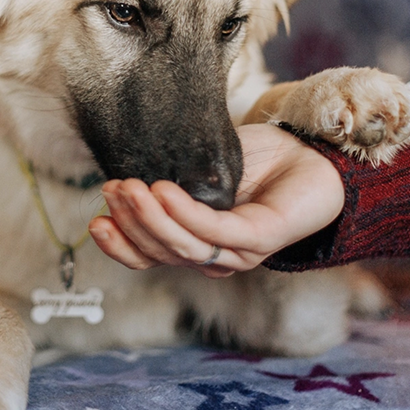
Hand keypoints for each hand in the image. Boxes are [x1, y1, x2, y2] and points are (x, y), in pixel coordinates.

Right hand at [88, 123, 344, 277]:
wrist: (313, 153)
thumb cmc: (261, 161)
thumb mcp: (205, 170)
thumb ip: (173, 181)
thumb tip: (129, 178)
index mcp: (200, 244)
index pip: (151, 256)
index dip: (120, 244)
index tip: (95, 220)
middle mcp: (217, 257)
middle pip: (162, 253)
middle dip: (130, 223)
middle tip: (111, 189)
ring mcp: (240, 252)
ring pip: (184, 247)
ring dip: (150, 219)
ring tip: (130, 188)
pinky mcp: (261, 238)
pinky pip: (215, 232)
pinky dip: (185, 213)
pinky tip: (164, 190)